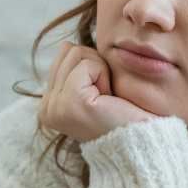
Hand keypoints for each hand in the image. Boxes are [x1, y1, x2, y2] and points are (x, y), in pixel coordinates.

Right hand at [39, 41, 157, 142]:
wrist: (142, 142)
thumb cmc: (124, 115)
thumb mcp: (92, 89)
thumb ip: (75, 68)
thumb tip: (67, 45)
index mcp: (48, 106)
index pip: (63, 55)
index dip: (91, 67)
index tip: (101, 96)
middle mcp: (46, 109)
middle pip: (68, 51)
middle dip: (94, 67)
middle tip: (105, 97)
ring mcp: (55, 107)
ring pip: (76, 53)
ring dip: (100, 71)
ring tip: (106, 99)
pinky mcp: (71, 101)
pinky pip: (88, 64)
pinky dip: (104, 76)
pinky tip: (108, 99)